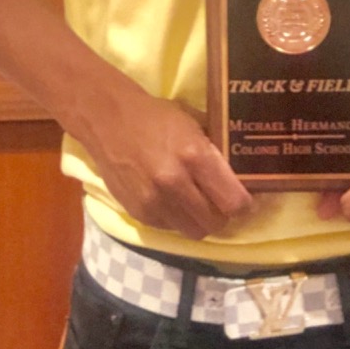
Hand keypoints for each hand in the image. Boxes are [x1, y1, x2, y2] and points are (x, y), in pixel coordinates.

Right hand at [85, 77, 253, 239]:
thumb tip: (239, 173)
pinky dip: (176, 219)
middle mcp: (175, 184)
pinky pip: (169, 227)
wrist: (106, 120)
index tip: (242, 198)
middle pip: (216, 223)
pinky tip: (172, 201)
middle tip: (219, 202)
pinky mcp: (138, 212)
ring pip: (193, 232)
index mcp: (195, 157)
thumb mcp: (193, 123)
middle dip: (222, 215)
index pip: (234, 202)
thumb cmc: (155, 116)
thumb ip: (215, 151)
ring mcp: (154, 201)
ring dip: (199, 221)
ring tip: (196, 204)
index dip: (243, 203)